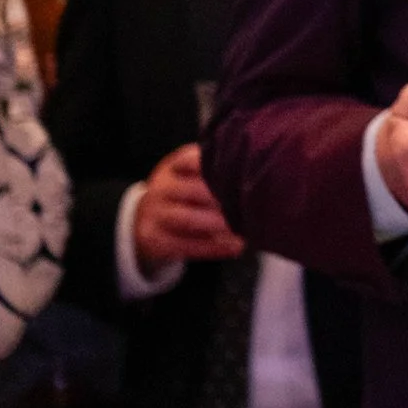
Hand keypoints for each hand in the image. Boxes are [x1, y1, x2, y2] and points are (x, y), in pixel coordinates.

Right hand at [132, 144, 243, 266]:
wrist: (147, 218)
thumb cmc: (186, 191)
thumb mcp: (193, 173)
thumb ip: (220, 168)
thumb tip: (261, 168)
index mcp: (175, 165)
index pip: (192, 160)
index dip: (218, 166)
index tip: (246, 173)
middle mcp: (162, 187)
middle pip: (194, 191)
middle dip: (225, 199)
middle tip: (254, 205)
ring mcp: (155, 214)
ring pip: (188, 219)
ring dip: (220, 224)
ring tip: (247, 228)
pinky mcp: (154, 240)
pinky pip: (184, 245)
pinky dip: (213, 248)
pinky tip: (237, 247)